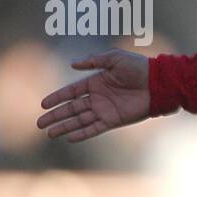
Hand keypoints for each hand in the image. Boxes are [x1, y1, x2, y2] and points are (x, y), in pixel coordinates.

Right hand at [37, 49, 151, 142]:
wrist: (157, 83)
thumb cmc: (138, 67)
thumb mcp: (114, 58)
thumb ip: (93, 61)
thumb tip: (72, 64)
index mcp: (95, 82)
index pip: (71, 92)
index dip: (57, 98)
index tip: (43, 104)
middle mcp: (97, 98)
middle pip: (71, 109)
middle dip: (55, 116)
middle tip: (39, 123)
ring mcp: (104, 110)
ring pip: (79, 120)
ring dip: (64, 127)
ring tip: (49, 133)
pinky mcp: (113, 121)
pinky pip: (94, 128)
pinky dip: (82, 134)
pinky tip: (69, 138)